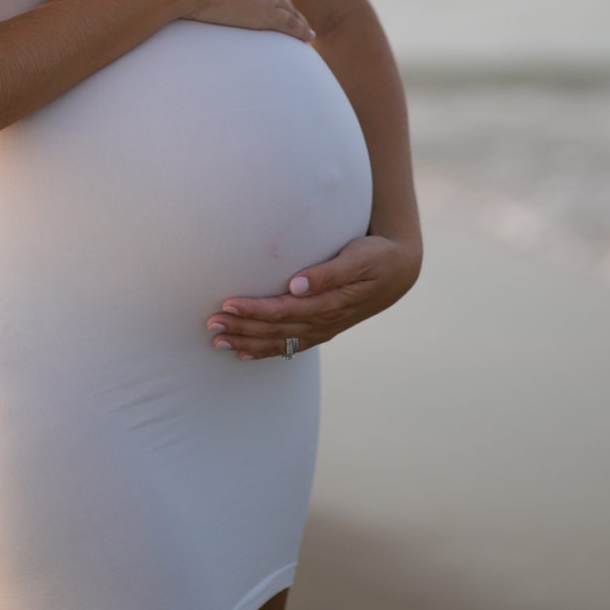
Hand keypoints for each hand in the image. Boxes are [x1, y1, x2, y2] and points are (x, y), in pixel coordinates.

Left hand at [204, 233, 421, 359]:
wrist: (399, 270)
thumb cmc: (376, 256)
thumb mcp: (357, 257)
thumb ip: (326, 272)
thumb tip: (295, 284)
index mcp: (330, 303)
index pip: (284, 310)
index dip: (255, 310)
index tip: (227, 304)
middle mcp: (324, 321)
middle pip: (276, 329)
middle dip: (242, 328)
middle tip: (210, 324)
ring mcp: (323, 328)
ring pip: (279, 341)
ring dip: (247, 341)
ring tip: (216, 341)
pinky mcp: (322, 329)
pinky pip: (290, 346)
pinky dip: (265, 351)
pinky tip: (243, 353)